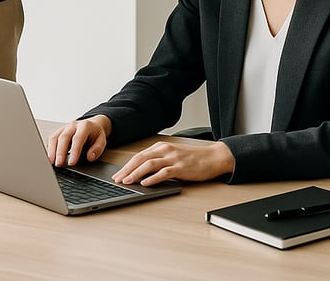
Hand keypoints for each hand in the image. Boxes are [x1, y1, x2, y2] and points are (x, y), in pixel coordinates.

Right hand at [47, 116, 111, 166]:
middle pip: (64, 137)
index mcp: (84, 126)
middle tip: (59, 164)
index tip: (71, 163)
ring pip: (55, 137)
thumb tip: (90, 157)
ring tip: (51, 162)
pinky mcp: (59, 132)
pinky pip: (51, 139)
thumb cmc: (95, 133)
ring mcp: (64, 128)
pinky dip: (49, 148)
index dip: (74, 151)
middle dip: (60, 152)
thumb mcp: (102, 140)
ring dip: (52, 151)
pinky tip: (49, 157)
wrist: (92, 124)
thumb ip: (97, 149)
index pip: (78, 139)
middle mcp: (72, 125)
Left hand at [111, 140, 235, 185]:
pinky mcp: (180, 167)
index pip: (139, 156)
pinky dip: (153, 178)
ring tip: (127, 181)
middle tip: (117, 179)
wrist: (212, 157)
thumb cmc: (193, 159)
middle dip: (127, 169)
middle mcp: (165, 150)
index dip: (126, 165)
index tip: (117, 174)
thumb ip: (159, 162)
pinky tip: (145, 183)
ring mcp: (172, 158)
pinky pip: (163, 172)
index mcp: (161, 147)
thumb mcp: (172, 157)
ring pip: (149, 164)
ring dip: (136, 173)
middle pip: (140, 159)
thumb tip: (142, 173)